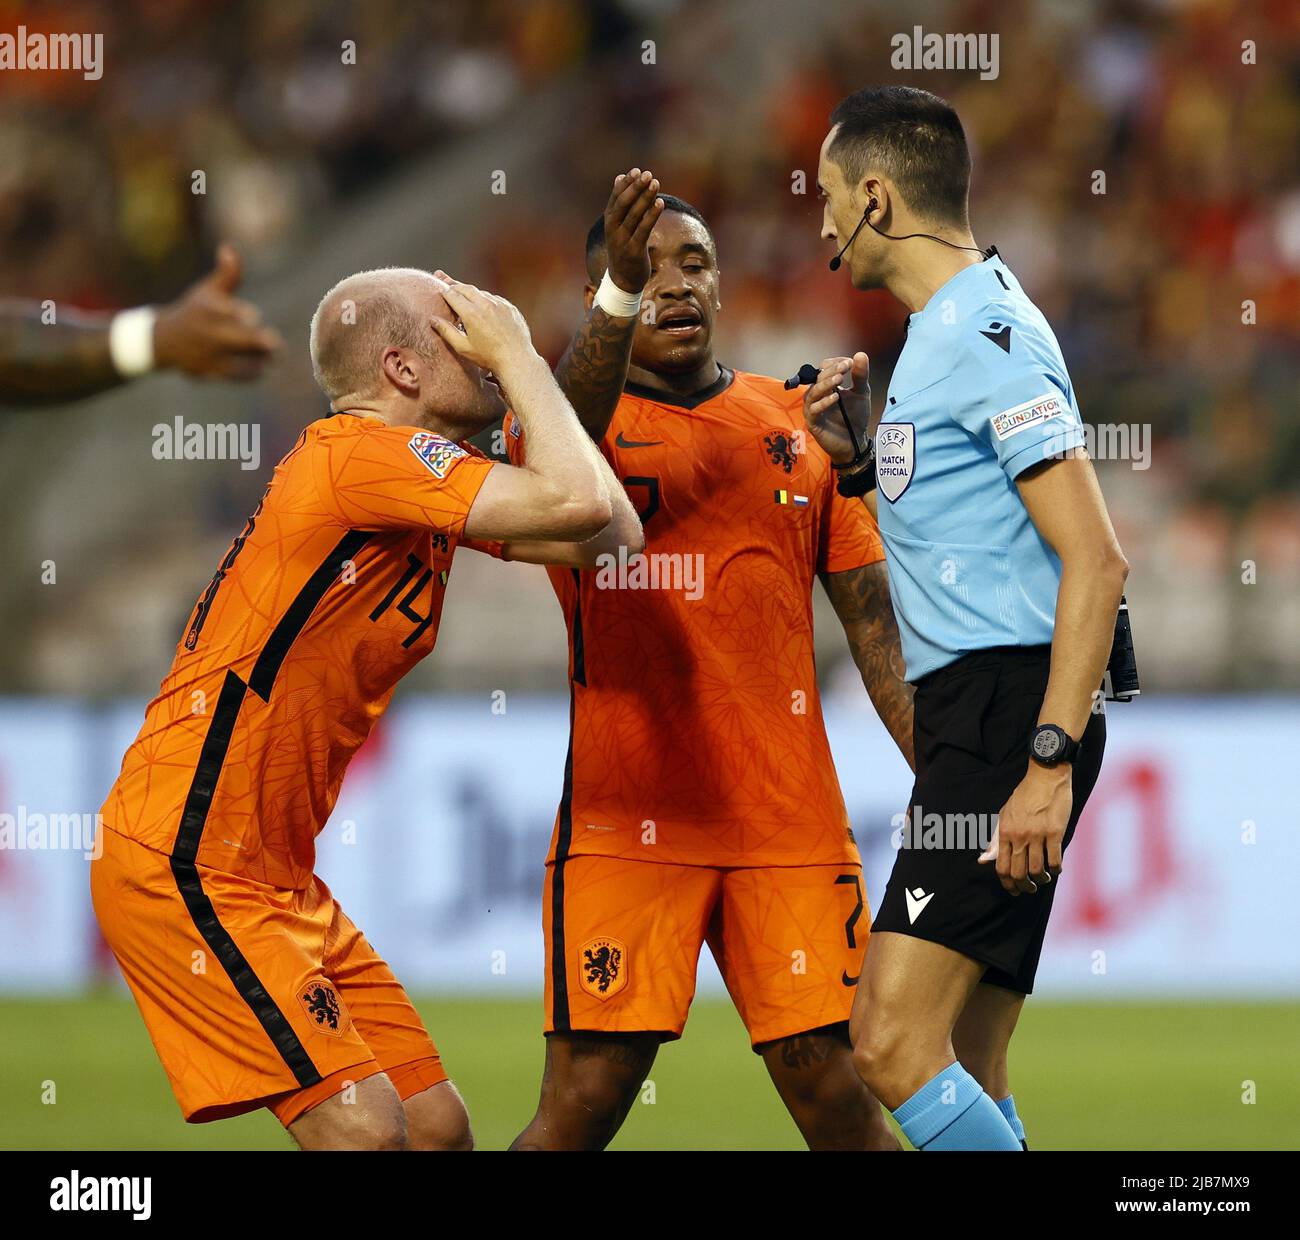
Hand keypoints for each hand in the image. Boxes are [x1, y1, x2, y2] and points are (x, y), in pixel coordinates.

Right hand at [152, 244, 280, 379]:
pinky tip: (263, 368)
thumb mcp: (209, 290)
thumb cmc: (196, 311)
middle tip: (276, 344)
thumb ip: (227, 273)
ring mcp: (207, 355)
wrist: (164, 341)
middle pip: (237, 339)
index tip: (252, 317)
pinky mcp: (208, 372)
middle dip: (260, 342)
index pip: (226, 311)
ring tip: (273, 357)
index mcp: (207, 309)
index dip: (241, 314)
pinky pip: (234, 376)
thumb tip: (229, 249)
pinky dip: (251, 373)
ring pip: (239, 361)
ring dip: (260, 360)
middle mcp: (206, 333)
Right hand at [430, 276, 535, 374]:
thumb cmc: (489, 357)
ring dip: (470, 292)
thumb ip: (447, 332)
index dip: (444, 290)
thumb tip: (433, 320)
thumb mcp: (463, 347)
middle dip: (454, 285)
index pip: (453, 294)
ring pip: (481, 292)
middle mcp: (486, 304)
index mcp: (472, 313)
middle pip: (466, 288)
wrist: (517, 359)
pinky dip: (486, 299)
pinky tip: (482, 304)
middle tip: (445, 279)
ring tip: (462, 292)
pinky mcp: (510, 308)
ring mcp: (500, 304)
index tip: (438, 288)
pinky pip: (495, 299)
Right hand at [602, 168, 663, 295]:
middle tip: (647, 173)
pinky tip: (660, 203)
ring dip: (645, 198)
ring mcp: (622, 241)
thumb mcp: (618, 226)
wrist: (622, 280)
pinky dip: (651, 215)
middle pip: (623, 204)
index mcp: (609, 221)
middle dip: (635, 187)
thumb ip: (620, 204)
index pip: (615, 198)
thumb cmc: (623, 248)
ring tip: (655, 183)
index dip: (626, 184)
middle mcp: (613, 230)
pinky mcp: (634, 251)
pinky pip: (643, 230)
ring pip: (634, 215)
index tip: (636, 170)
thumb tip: (620, 177)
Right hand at [802, 351, 870, 464]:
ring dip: (826, 384)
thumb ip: (860, 375)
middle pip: (818, 378)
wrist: (855, 442)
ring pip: (813, 392)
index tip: (849, 362)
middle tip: (845, 367)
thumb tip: (860, 354)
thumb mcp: (861, 393)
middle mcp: (817, 395)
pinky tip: (836, 397)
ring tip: (840, 379)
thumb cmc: (855, 417)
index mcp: (826, 385)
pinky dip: (824, 402)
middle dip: (832, 371)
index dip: (835, 363)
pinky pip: (814, 410)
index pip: (824, 368)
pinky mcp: (813, 422)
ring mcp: (813, 408)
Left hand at [979, 764, 1071, 894]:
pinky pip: (1055, 859)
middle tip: (1031, 889)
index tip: (1014, 889)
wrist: (1045, 777)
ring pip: (1038, 870)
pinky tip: (1056, 869)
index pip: (1001, 867)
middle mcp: (1019, 836)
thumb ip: (995, 839)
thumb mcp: (1004, 815)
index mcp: (1004, 832)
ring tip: (1045, 879)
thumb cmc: (1024, 796)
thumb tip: (982, 859)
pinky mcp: (1055, 832)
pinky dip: (1056, 869)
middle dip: (1024, 886)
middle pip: (1018, 872)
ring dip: (1042, 880)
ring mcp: (1037, 835)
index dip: (1007, 883)